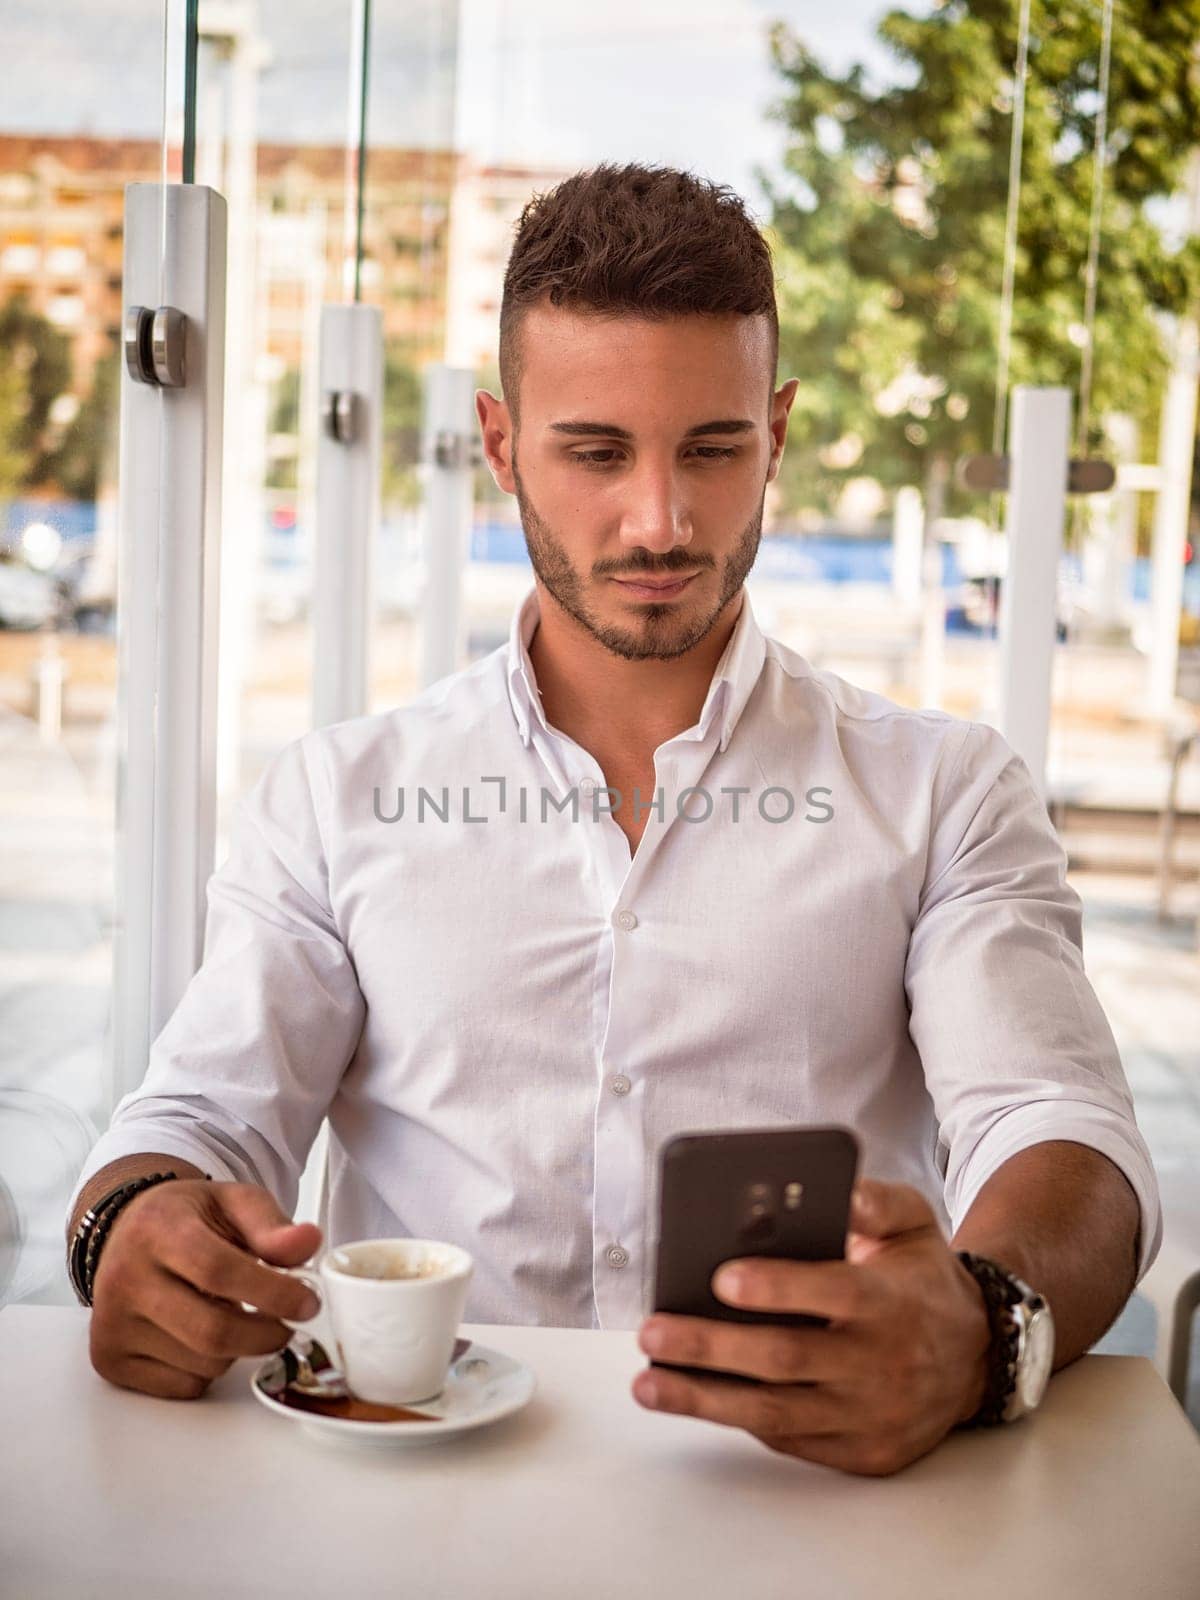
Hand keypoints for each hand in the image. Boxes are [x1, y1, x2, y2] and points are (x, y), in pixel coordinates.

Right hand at [88, 1179, 323, 1400]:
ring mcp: (112, 1323)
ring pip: (202, 1364)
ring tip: (232, 1314)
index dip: (273, 1293)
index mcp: (158, 1230)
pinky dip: (209, 1369)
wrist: (128, 1233)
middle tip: (286, 1325)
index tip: (307, 1303)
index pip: (219, 1271)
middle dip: (265, 1335)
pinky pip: (182, 1385)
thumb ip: (272, 1226)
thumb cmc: (187, 1219)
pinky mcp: (110, 1358)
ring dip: (237, 1349)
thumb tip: (307, 1244)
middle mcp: (125, 1279)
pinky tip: (202, 1335)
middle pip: (211, 1331)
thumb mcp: (234, 1202)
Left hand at [632, 1178, 991, 1476]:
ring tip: (646, 1383)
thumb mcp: (915, 1224)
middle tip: (652, 1331)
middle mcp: (881, 1364)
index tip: (721, 1278)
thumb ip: (877, 1201)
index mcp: (892, 1303)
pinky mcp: (860, 1452)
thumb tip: (841, 1192)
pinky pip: (789, 1439)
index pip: (834, 1294)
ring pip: (777, 1413)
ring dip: (704, 1400)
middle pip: (787, 1359)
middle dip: (712, 1348)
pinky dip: (737, 1420)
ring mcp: (870, 1416)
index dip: (778, 1288)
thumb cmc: (923, 1282)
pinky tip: (692, 1399)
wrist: (979, 1358)